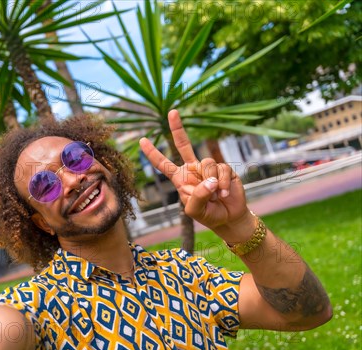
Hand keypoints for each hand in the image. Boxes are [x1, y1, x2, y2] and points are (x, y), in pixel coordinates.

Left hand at [139, 110, 249, 231]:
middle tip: (172, 112)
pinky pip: (222, 169)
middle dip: (177, 128)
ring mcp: (208, 167)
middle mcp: (192, 169)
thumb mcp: (194, 210)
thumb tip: (209, 180)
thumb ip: (197, 196)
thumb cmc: (207, 214)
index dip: (153, 153)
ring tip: (216, 196)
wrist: (228, 217)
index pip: (163, 164)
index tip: (142, 140)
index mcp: (180, 178)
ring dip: (212, 182)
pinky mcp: (223, 169)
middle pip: (183, 144)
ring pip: (207, 163)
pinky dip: (224, 184)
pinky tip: (225, 194)